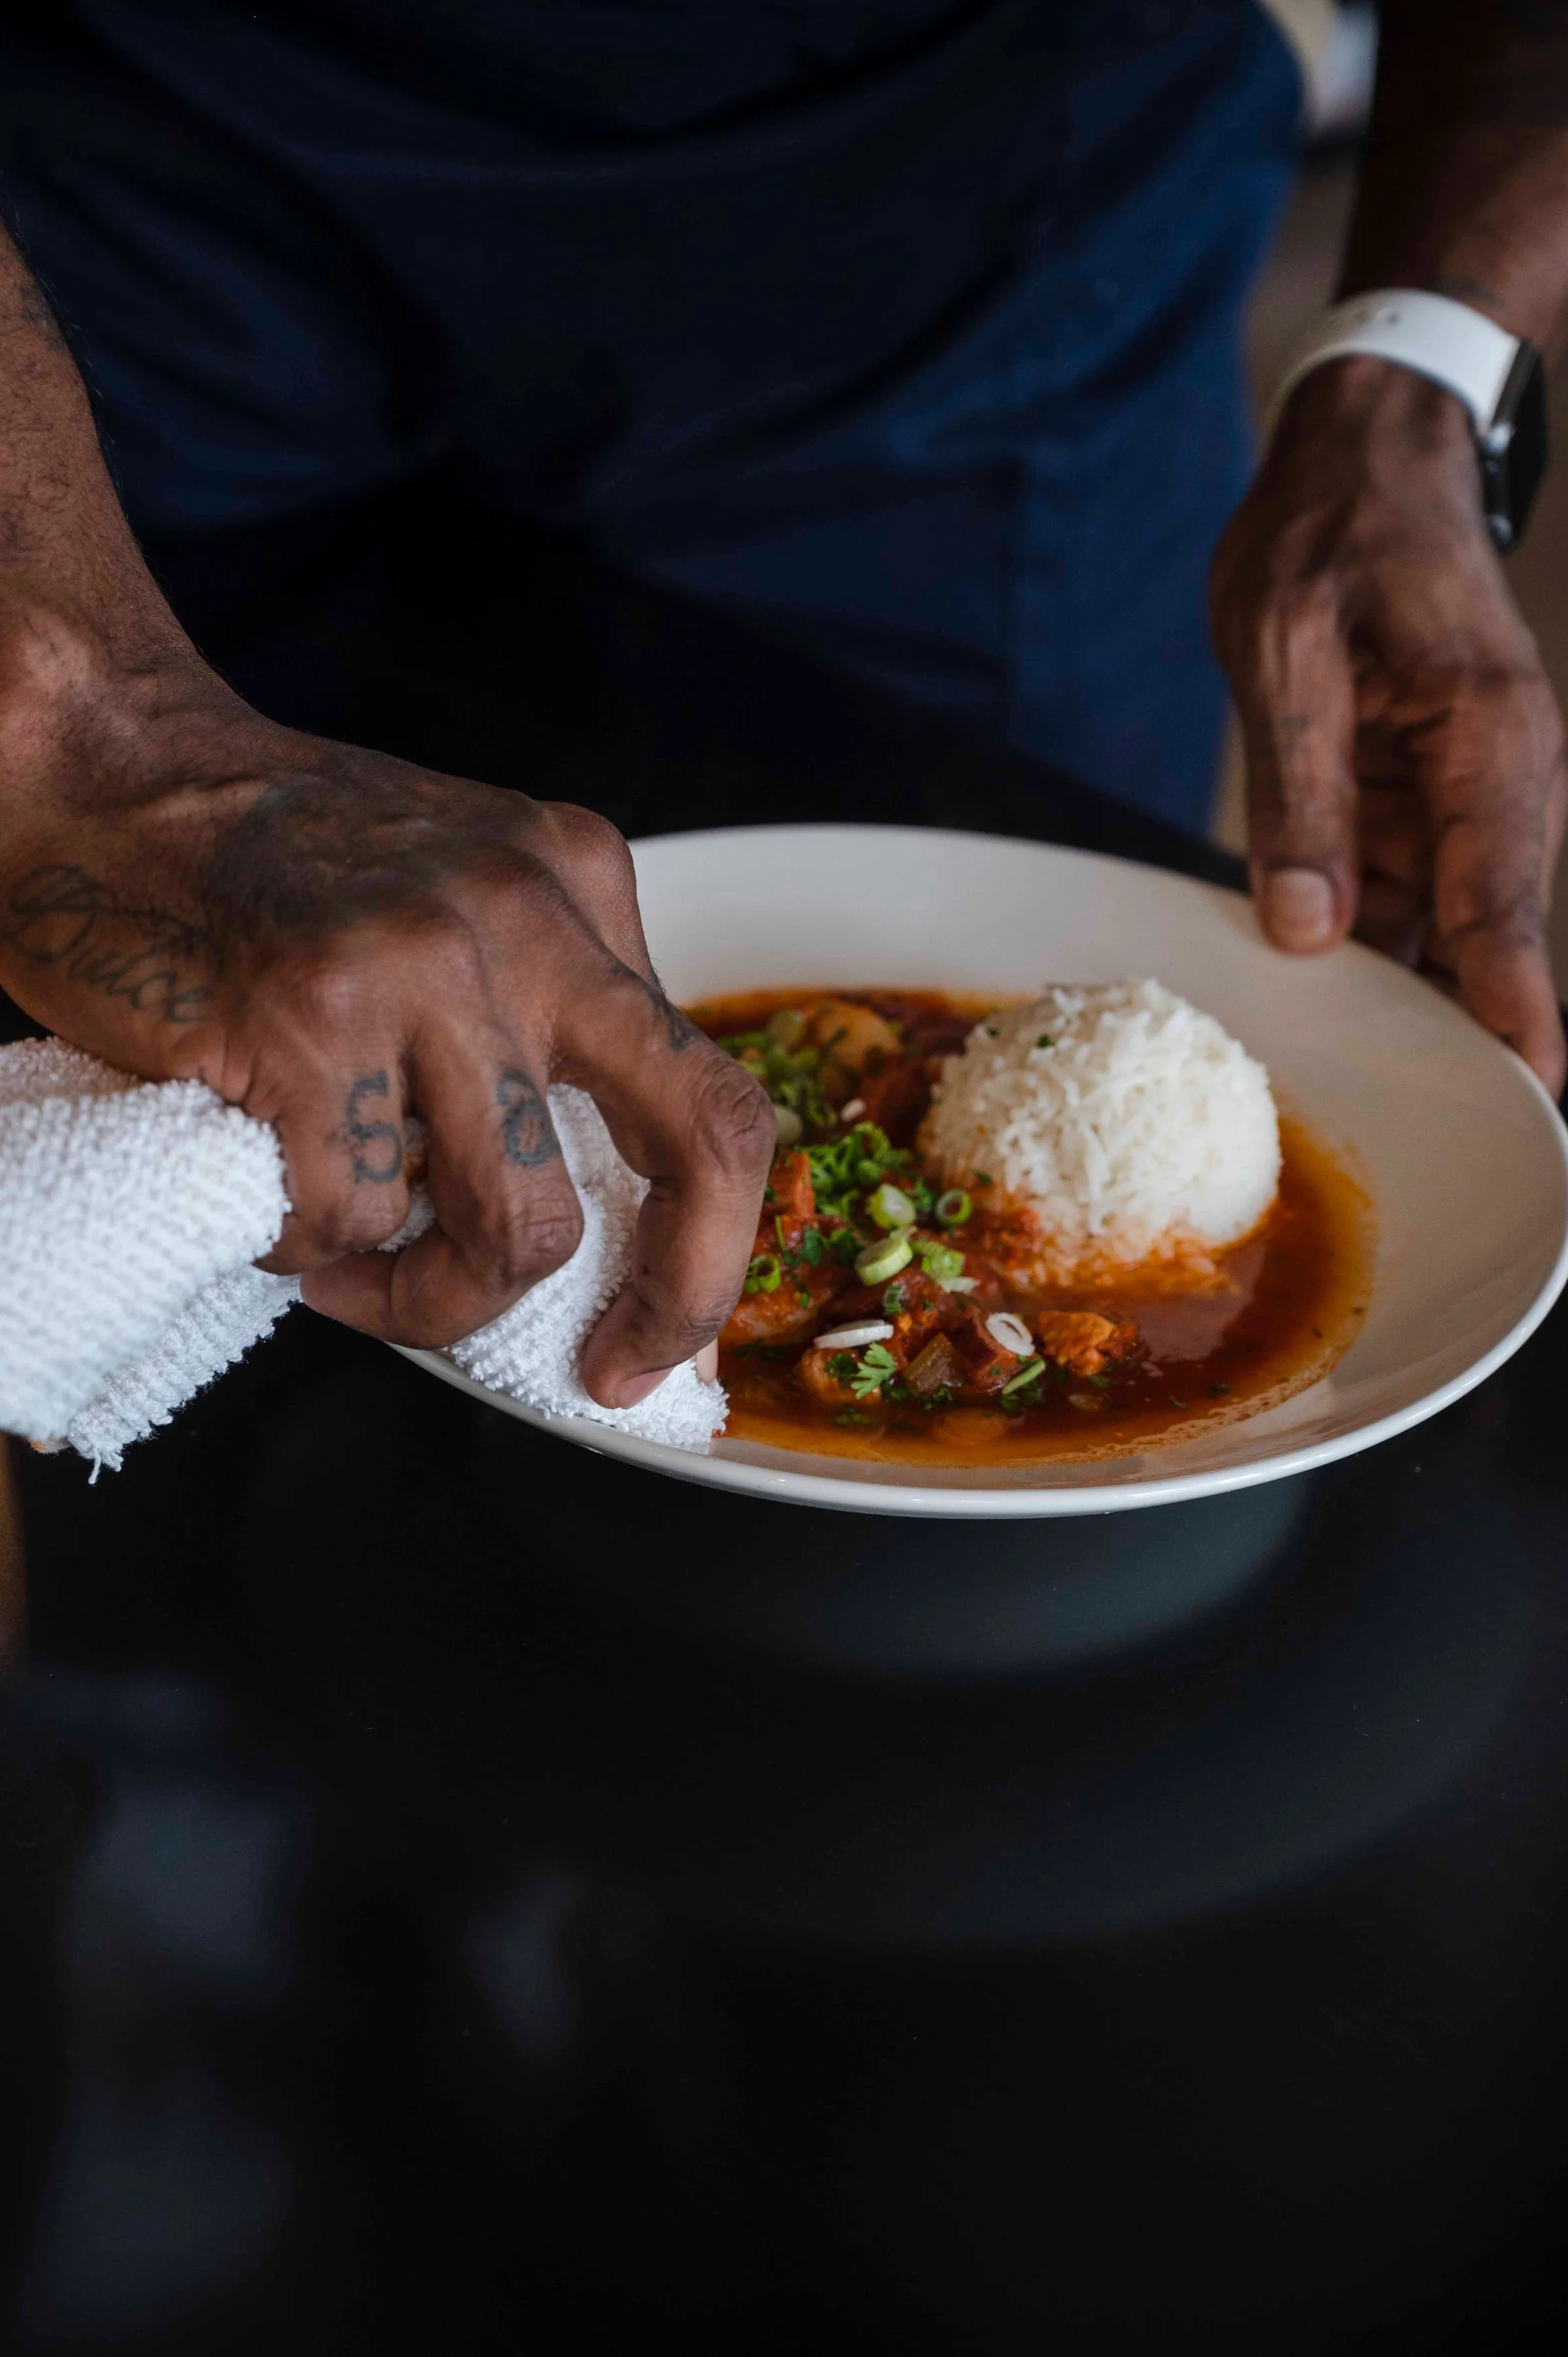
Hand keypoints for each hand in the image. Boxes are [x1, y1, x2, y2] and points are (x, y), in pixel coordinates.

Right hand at [0, 636, 774, 1403]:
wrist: (94, 771)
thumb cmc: (262, 869)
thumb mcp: (451, 903)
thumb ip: (534, 1028)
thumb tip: (596, 1231)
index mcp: (579, 881)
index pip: (712, 1091)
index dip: (709, 1243)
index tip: (658, 1331)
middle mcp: (529, 911)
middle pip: (698, 1142)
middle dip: (677, 1295)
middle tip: (612, 1371)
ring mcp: (423, 959)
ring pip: (517, 1226)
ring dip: (430, 1295)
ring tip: (349, 1267)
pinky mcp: (308, 1014)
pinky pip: (353, 1217)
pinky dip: (304, 1243)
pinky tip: (259, 1179)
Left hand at [1210, 356, 1567, 1093]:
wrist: (1364, 458)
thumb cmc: (1331, 531)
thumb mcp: (1288, 654)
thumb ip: (1299, 797)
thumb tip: (1309, 928)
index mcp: (1491, 746)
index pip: (1504, 907)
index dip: (1513, 1010)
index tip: (1528, 1094)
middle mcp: (1499, 785)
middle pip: (1481, 938)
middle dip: (1447, 1034)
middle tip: (1409, 1131)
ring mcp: (1461, 799)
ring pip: (1432, 929)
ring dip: (1385, 996)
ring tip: (1332, 1080)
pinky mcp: (1417, 804)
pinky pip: (1392, 895)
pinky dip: (1350, 940)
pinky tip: (1298, 994)